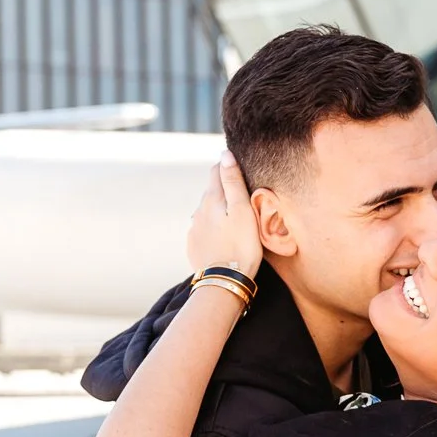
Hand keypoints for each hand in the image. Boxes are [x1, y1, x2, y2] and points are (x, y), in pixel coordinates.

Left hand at [187, 151, 261, 279]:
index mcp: (211, 199)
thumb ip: (233, 181)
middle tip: (242, 195)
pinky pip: (204, 230)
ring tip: (235, 220)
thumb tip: (225, 155)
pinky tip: (224, 238)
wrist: (224, 281)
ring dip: (219, 211)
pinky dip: (214, 229)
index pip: (217, 170)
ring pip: (207, 212)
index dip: (228, 166)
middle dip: (224, 189)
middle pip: (211, 191)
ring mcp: (194, 229)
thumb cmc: (240, 245)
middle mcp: (198, 211)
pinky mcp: (194, 246)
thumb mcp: (242, 210)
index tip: (240, 168)